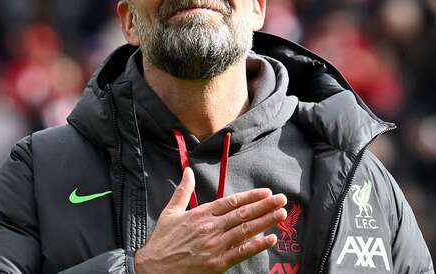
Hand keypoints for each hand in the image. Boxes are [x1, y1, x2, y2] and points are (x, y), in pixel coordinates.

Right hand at [134, 167, 286, 273]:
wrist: (153, 269)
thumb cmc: (162, 241)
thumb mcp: (170, 212)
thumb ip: (183, 191)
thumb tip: (188, 171)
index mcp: (201, 214)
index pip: (232, 202)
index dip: (251, 197)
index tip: (266, 192)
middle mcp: (210, 228)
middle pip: (243, 214)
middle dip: (265, 205)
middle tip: (282, 199)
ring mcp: (215, 246)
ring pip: (245, 231)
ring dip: (266, 221)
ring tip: (281, 214)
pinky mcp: (217, 263)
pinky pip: (241, 252)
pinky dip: (257, 245)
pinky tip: (270, 239)